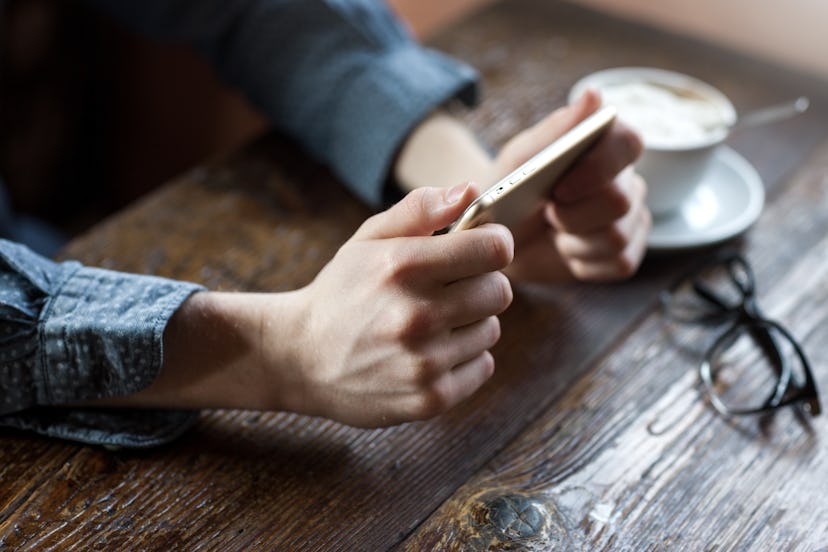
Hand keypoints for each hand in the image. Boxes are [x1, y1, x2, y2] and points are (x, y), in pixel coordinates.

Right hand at [104, 185, 512, 427]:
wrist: (299, 359)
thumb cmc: (341, 292)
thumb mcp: (367, 240)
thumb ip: (419, 210)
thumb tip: (470, 191)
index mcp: (402, 266)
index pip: (494, 249)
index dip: (493, 244)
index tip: (481, 249)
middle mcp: (416, 315)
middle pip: (499, 291)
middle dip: (480, 284)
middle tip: (450, 289)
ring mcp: (424, 362)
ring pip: (491, 330)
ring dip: (470, 324)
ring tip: (431, 325)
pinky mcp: (430, 398)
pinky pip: (483, 366)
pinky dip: (464, 359)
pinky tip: (430, 353)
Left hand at [498, 89, 650, 282]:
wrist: (495, 236)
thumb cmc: (510, 187)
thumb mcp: (520, 158)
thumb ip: (556, 130)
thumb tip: (595, 95)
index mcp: (605, 146)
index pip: (629, 143)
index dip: (599, 167)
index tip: (559, 188)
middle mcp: (627, 180)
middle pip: (621, 199)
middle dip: (573, 214)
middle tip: (546, 212)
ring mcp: (631, 219)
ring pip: (617, 236)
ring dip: (573, 240)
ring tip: (553, 230)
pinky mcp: (624, 255)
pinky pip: (618, 264)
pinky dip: (582, 262)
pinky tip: (564, 251)